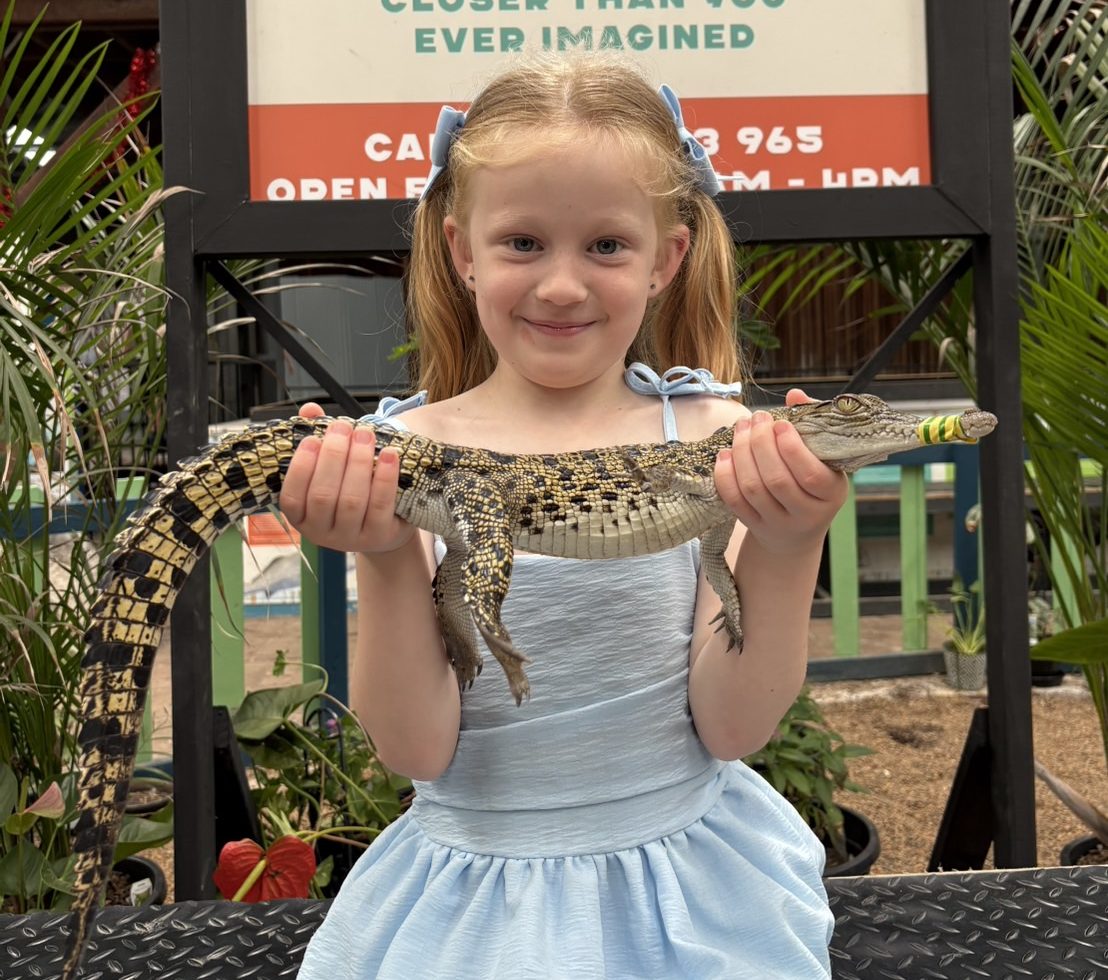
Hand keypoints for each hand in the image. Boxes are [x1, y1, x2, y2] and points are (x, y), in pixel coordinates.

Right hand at [279, 402, 414, 553]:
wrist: (385, 527)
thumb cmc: (350, 491)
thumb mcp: (331, 471)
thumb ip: (318, 441)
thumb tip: (310, 410)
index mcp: (301, 517)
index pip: (292, 496)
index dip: (301, 467)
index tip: (313, 438)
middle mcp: (322, 532)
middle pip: (323, 496)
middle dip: (334, 457)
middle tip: (343, 427)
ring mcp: (351, 538)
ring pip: (351, 501)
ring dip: (358, 463)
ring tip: (365, 435)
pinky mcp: (380, 535)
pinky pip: (380, 505)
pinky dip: (384, 477)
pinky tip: (389, 455)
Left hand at [713, 389, 847, 554]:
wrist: (797, 532)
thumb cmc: (814, 484)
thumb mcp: (824, 459)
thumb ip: (813, 425)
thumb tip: (794, 395)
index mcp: (831, 494)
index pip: (811, 475)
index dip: (792, 448)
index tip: (779, 423)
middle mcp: (806, 514)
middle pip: (776, 480)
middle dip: (760, 443)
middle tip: (756, 418)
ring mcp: (777, 522)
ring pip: (752, 488)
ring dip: (741, 453)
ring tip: (740, 428)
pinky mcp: (753, 525)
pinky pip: (734, 501)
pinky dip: (725, 476)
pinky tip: (724, 454)